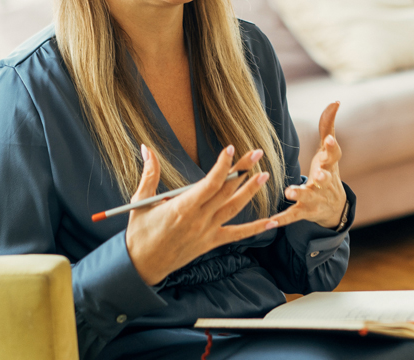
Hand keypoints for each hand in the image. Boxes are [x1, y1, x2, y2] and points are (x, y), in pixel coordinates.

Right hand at [125, 144, 277, 285]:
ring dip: (250, 192)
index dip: (223, 166)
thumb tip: (145, 147)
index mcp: (182, 207)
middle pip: (225, 191)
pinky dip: (256, 228)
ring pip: (234, 209)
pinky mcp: (210, 243)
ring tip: (264, 175)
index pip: (209, 183)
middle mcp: (198, 219)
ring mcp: (206, 232)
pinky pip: (237, 235)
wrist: (142, 267)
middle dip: (243, 170)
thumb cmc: (140, 233)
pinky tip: (273, 222)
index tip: (231, 149)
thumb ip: (149, 173)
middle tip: (257, 153)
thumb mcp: (141, 202)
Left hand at [271, 102, 347, 229]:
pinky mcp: (304, 212)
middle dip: (322, 178)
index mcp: (329, 166)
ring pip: (307, 198)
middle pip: (325, 180)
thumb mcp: (329, 151)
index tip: (330, 140)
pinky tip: (271, 221)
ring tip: (289, 191)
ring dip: (299, 194)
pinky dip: (283, 219)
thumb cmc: (328, 172)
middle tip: (318, 176)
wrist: (334, 208)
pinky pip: (293, 216)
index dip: (332, 148)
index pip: (334, 156)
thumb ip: (328, 126)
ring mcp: (315, 199)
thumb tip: (336, 101)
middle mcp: (324, 184)